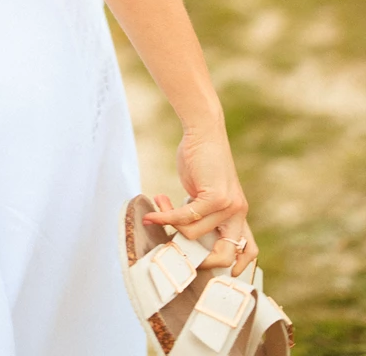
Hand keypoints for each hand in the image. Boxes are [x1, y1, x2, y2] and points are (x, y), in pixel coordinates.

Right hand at [142, 122, 257, 277]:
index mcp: (238, 213)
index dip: (236, 266)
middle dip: (200, 260)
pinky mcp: (215, 197)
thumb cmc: (201, 159)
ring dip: (172, 224)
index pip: (249, 250)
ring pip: (195, 235)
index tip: (217, 271)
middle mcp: (239, 213)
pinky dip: (166, 217)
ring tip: (160, 207)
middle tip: (177, 247)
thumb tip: (186, 233)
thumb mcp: (207, 191)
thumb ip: (204, 213)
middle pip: (225, 255)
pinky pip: (186, 218)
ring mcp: (229, 206)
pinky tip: (153, 212)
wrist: (204, 130)